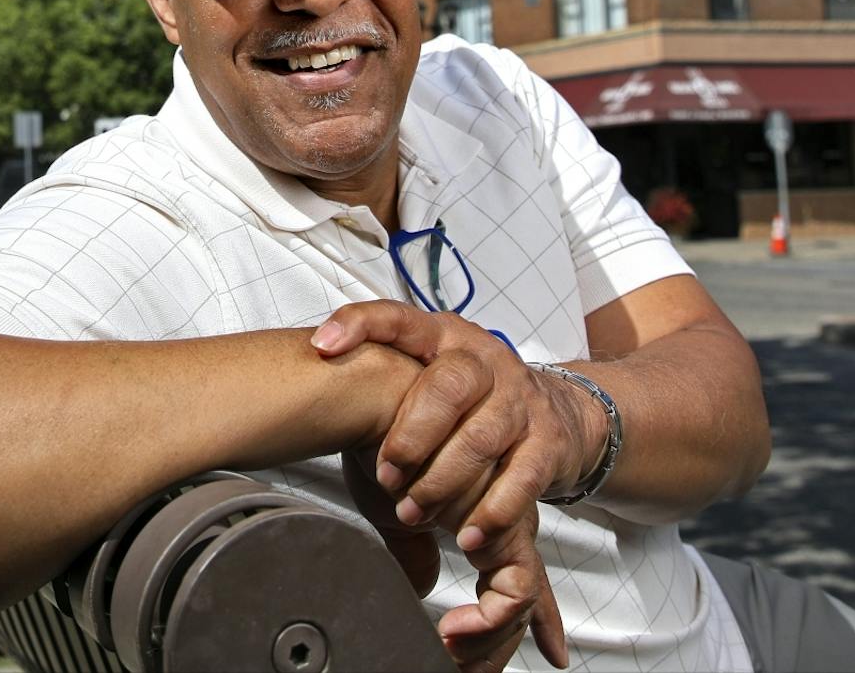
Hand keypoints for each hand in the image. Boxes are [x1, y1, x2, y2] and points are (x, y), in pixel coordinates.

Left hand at [313, 303, 598, 669]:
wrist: (556, 413)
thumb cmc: (465, 407)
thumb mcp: (422, 383)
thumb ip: (376, 389)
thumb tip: (297, 406)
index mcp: (441, 337)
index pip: (398, 318)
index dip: (359, 325)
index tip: (322, 345)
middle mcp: (483, 358)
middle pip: (448, 384)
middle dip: (411, 434)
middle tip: (385, 478)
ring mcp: (519, 397)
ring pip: (482, 434)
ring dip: (443, 481)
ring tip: (413, 514)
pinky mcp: (547, 440)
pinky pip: (522, 476)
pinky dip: (492, 510)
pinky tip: (468, 536)